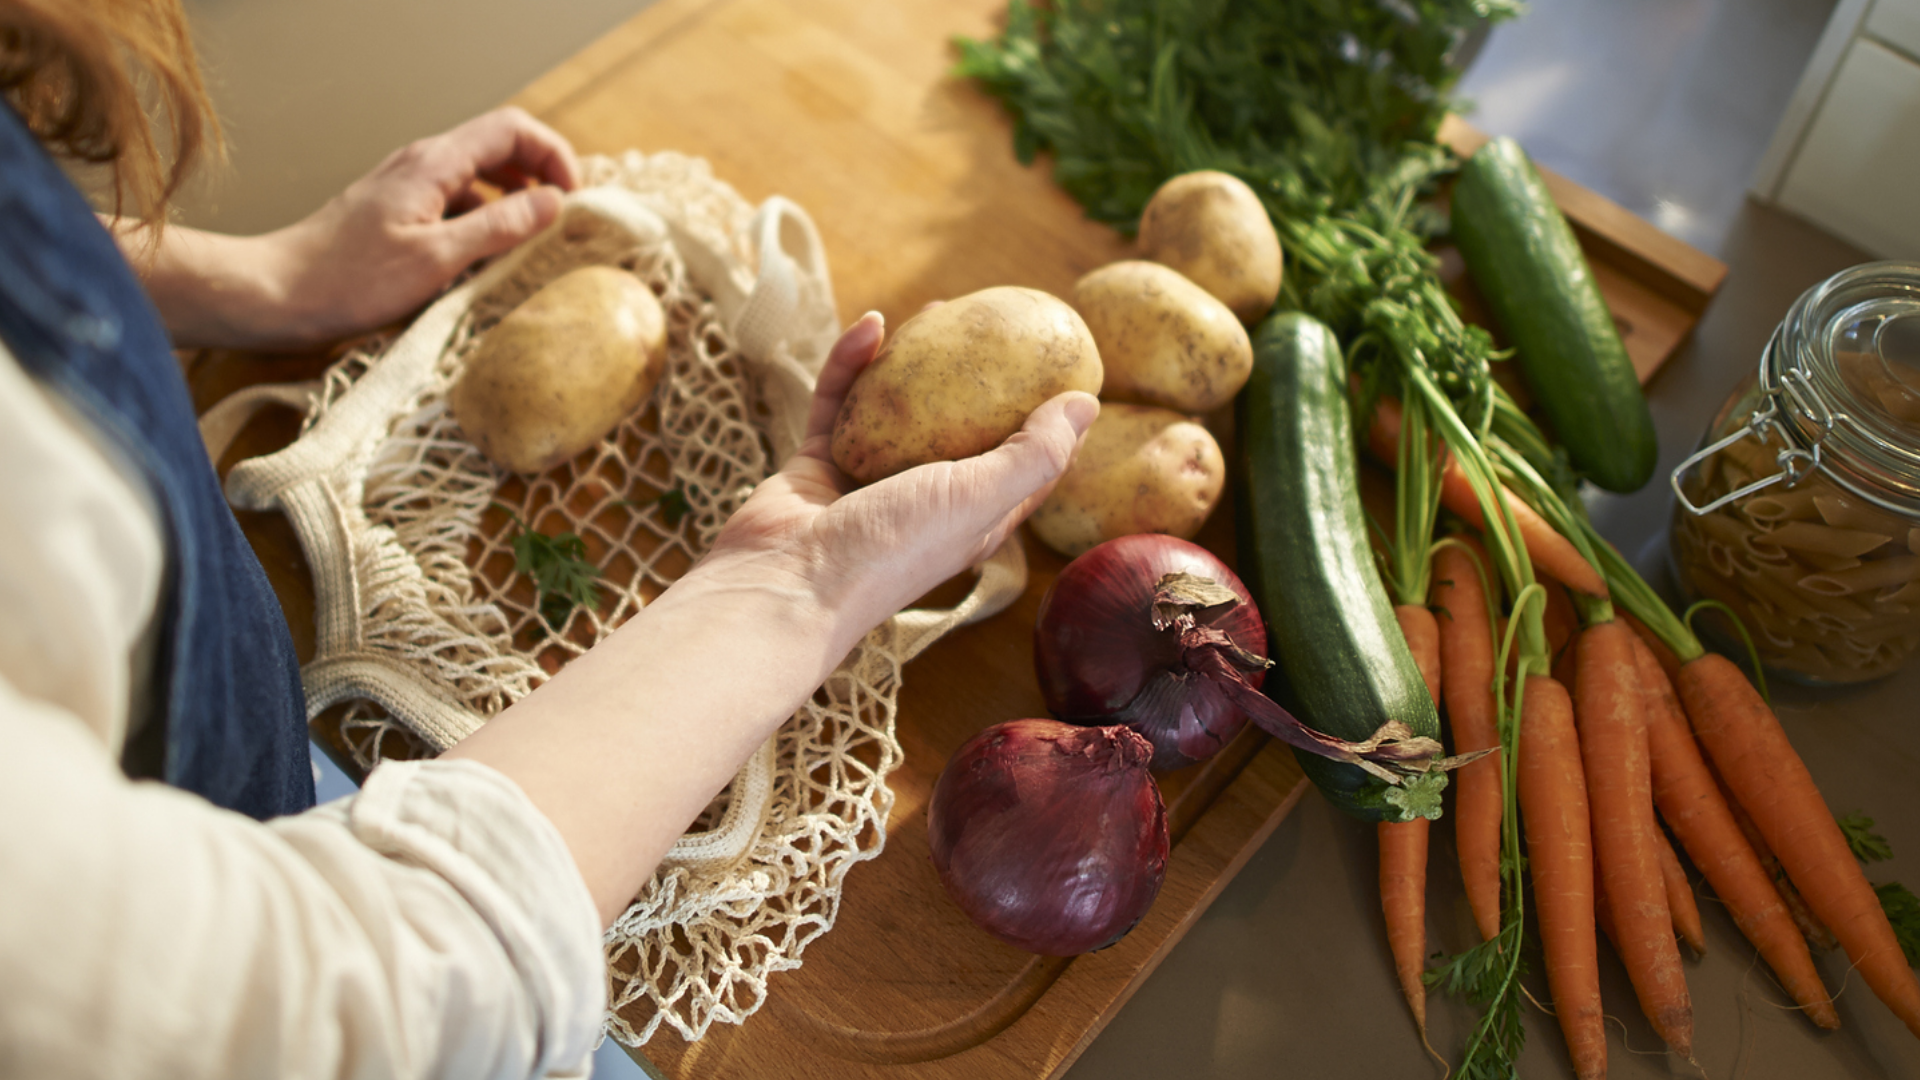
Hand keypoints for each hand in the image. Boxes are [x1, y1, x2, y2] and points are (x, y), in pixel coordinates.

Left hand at [267, 107, 581, 343]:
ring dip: (511, 203)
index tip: (572, 198)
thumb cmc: (350, 280)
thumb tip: (552, 203)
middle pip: (498, 147)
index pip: (512, 129)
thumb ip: (499, 227)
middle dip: (539, 176)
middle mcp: (422, 165)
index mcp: (434, 164)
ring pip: (478, 178)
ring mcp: (407, 187)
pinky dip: (481, 223)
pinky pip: (454, 204)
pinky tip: (483, 262)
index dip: (553, 154)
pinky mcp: (396, 213)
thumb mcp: (438, 258)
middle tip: (561, 220)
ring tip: (530, 244)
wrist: (277, 292)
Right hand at [700, 311, 1099, 646]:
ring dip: (914, 361)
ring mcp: (869, 478)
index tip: (1063, 367)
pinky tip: (869, 322)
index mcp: (972, 515)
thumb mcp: (981, 498)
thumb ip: (1035, 453)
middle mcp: (924, 497)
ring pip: (896, 408)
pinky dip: (851, 364)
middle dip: (978, 376)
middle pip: (958, 426)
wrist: (789, 581)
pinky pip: (839, 401)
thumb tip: (1088, 404)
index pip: (1023, 465)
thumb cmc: (893, 548)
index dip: (1047, 420)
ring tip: (935, 309)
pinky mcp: (820, 462)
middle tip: (994, 323)